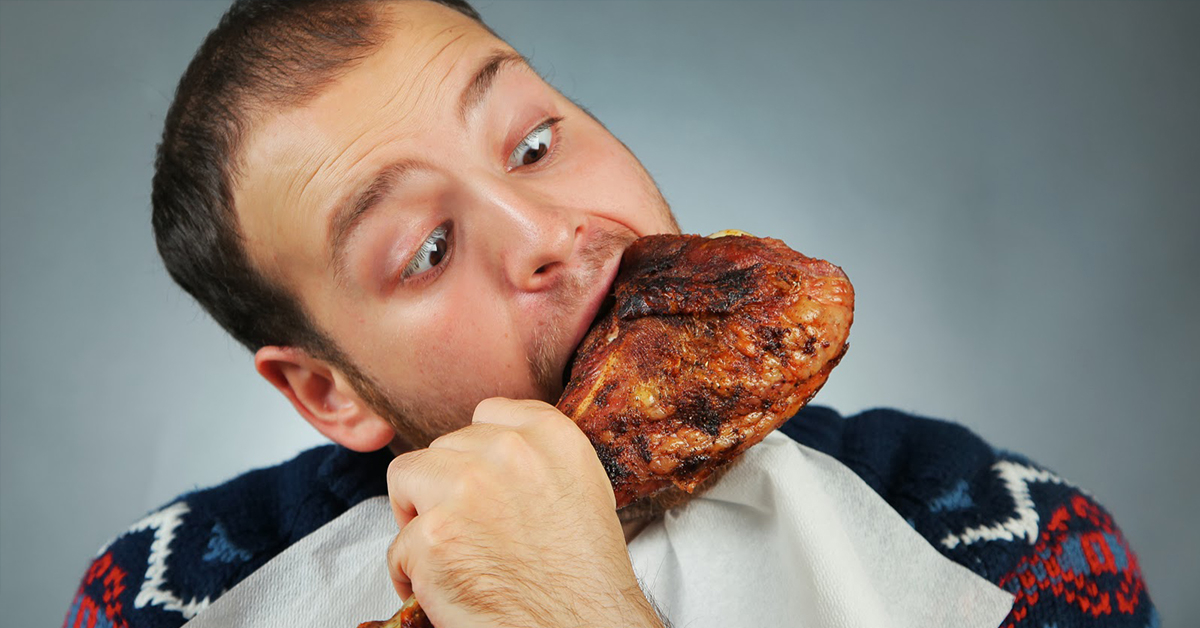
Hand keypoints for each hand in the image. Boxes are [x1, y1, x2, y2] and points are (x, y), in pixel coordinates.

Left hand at [386, 398, 663, 627]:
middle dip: (446, 486)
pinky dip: (411, 574)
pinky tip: (445, 590)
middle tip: (468, 529)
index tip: (482, 481)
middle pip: (444, 447)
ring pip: (406, 478)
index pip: (489, 414)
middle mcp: (507, 451)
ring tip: (444, 552)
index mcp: (549, 435)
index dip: (477, 452)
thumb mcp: (582, 489)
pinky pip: (397, 545)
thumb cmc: (584, 575)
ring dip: (418, 516)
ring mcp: (464, 490)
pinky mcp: (431, 538)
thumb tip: (491, 449)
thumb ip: (538, 456)